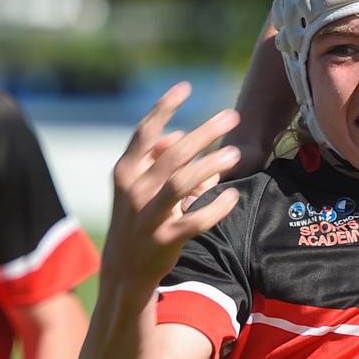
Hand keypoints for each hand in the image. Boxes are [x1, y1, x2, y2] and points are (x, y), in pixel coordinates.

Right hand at [104, 82, 240, 290]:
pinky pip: (196, 219)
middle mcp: (134, 191)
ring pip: (182, 182)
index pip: (143, 133)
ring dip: (211, 164)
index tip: (186, 87)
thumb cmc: (136, 221)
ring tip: (235, 152)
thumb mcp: (135, 189)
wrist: (124, 271)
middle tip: (231, 115)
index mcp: (125, 173)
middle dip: (204, 131)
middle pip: (173, 153)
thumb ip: (154, 160)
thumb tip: (178, 135)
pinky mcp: (165, 239)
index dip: (164, 108)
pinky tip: (232, 195)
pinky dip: (216, 206)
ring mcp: (148, 216)